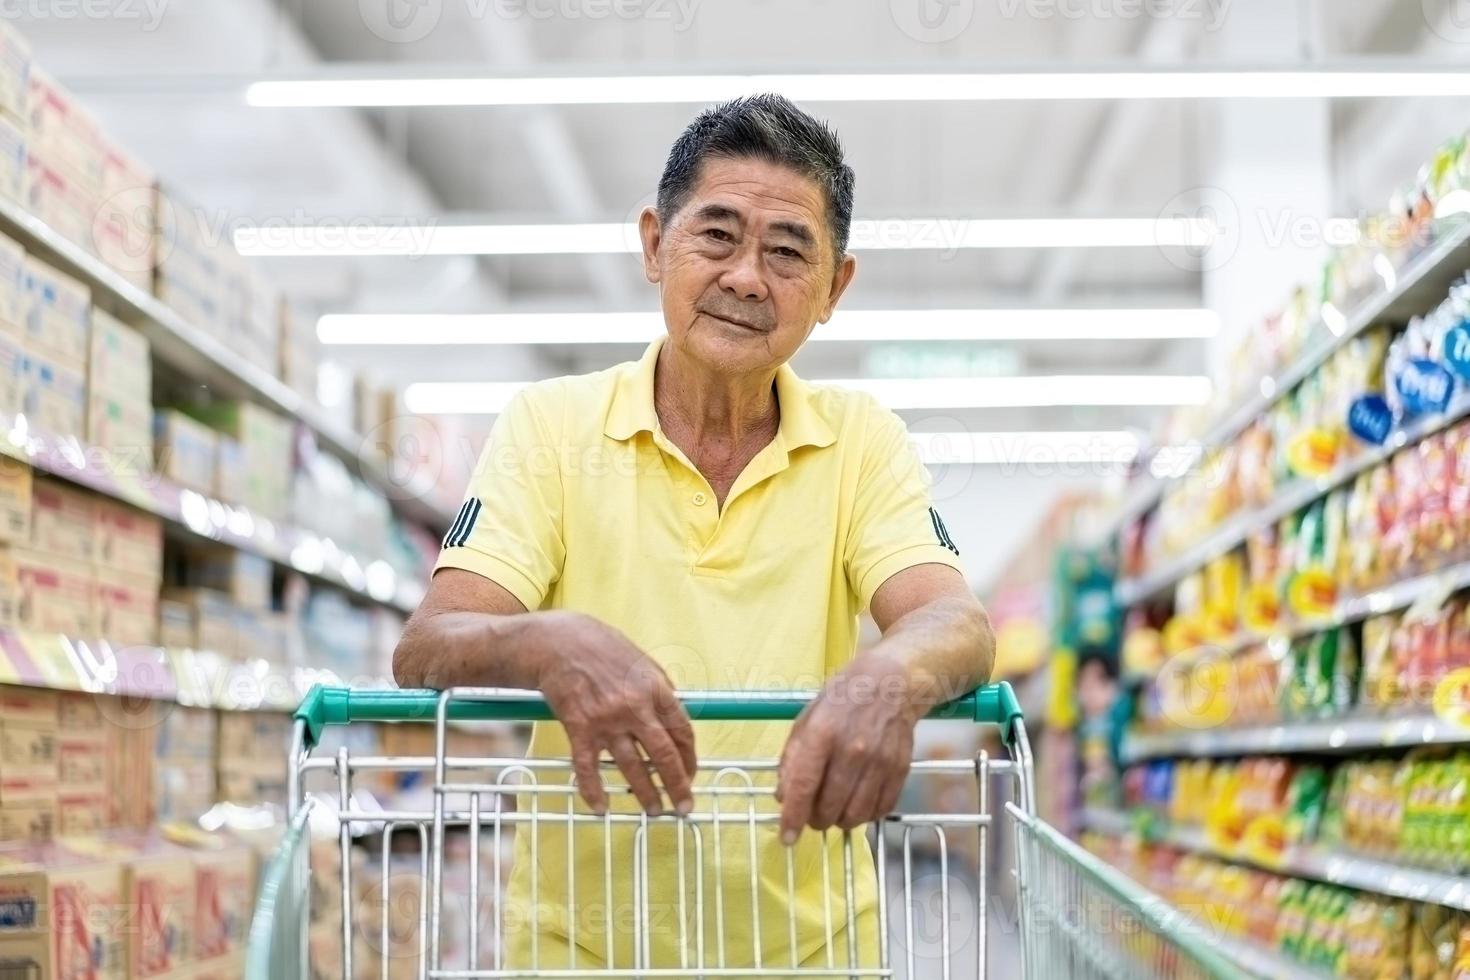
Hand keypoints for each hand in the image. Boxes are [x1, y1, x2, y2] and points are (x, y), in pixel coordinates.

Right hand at [534, 612, 696, 815]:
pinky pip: (588, 767)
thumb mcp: (642, 661)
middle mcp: (635, 707)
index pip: (683, 732)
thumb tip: (675, 716)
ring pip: (632, 767)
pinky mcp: (580, 727)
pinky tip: (601, 807)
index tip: (691, 775)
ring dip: (645, 794)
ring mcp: (608, 719)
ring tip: (653, 811)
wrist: (559, 642)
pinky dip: (594, 790)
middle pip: (664, 755)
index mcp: (656, 689)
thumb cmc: (602, 648)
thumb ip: (660, 689)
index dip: (690, 758)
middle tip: (683, 808)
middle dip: (677, 786)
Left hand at [775, 653, 918, 842]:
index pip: (803, 786)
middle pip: (829, 807)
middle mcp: (852, 750)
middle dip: (815, 820)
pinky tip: (858, 802)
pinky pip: (880, 810)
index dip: (792, 817)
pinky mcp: (899, 769)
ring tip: (834, 810)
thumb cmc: (843, 698)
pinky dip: (866, 815)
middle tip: (812, 814)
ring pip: (855, 815)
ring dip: (840, 821)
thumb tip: (784, 797)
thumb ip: (792, 758)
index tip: (787, 838)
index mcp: (822, 733)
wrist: (893, 682)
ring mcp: (879, 761)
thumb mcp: (807, 718)